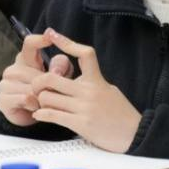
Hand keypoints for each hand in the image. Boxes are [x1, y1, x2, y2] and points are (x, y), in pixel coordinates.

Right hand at [0, 34, 51, 125]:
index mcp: (26, 58)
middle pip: (35, 72)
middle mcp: (13, 68)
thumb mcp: (60, 74)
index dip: (40, 39)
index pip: (30, 43)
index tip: (51, 36)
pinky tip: (34, 106)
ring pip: (30, 87)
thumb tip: (55, 71)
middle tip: (50, 91)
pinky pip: (24, 98)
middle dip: (46, 83)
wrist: (33, 113)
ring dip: (41, 95)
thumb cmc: (48, 89)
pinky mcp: (1, 99)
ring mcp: (4, 83)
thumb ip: (61, 66)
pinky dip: (34, 104)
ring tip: (42, 99)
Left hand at [32, 29, 141, 152]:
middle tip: (36, 86)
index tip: (53, 34)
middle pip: (52, 78)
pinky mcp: (80, 124)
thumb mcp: (108, 89)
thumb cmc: (120, 112)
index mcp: (97, 79)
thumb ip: (91, 83)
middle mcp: (89, 91)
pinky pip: (52, 115)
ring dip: (40, 101)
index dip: (67, 42)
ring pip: (47, 98)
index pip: (84, 54)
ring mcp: (84, 108)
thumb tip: (74, 79)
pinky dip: (41, 114)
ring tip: (42, 104)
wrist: (133, 133)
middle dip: (38, 82)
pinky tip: (40, 114)